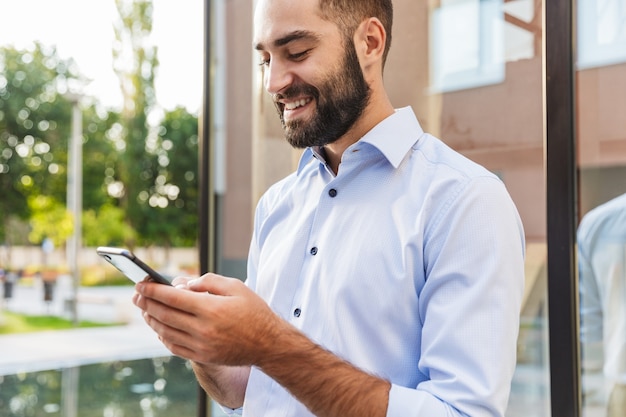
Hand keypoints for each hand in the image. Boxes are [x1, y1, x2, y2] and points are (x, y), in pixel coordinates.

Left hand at [133, 273, 283, 366]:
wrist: (268, 344)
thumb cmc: (254, 311)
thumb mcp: (236, 287)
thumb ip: (208, 281)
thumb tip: (182, 284)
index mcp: (211, 308)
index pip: (172, 297)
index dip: (153, 290)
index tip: (141, 283)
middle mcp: (203, 328)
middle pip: (164, 314)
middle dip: (146, 302)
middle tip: (136, 294)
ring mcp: (201, 345)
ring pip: (166, 331)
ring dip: (151, 319)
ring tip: (144, 309)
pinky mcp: (202, 357)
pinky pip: (174, 346)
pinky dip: (162, 335)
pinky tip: (159, 327)